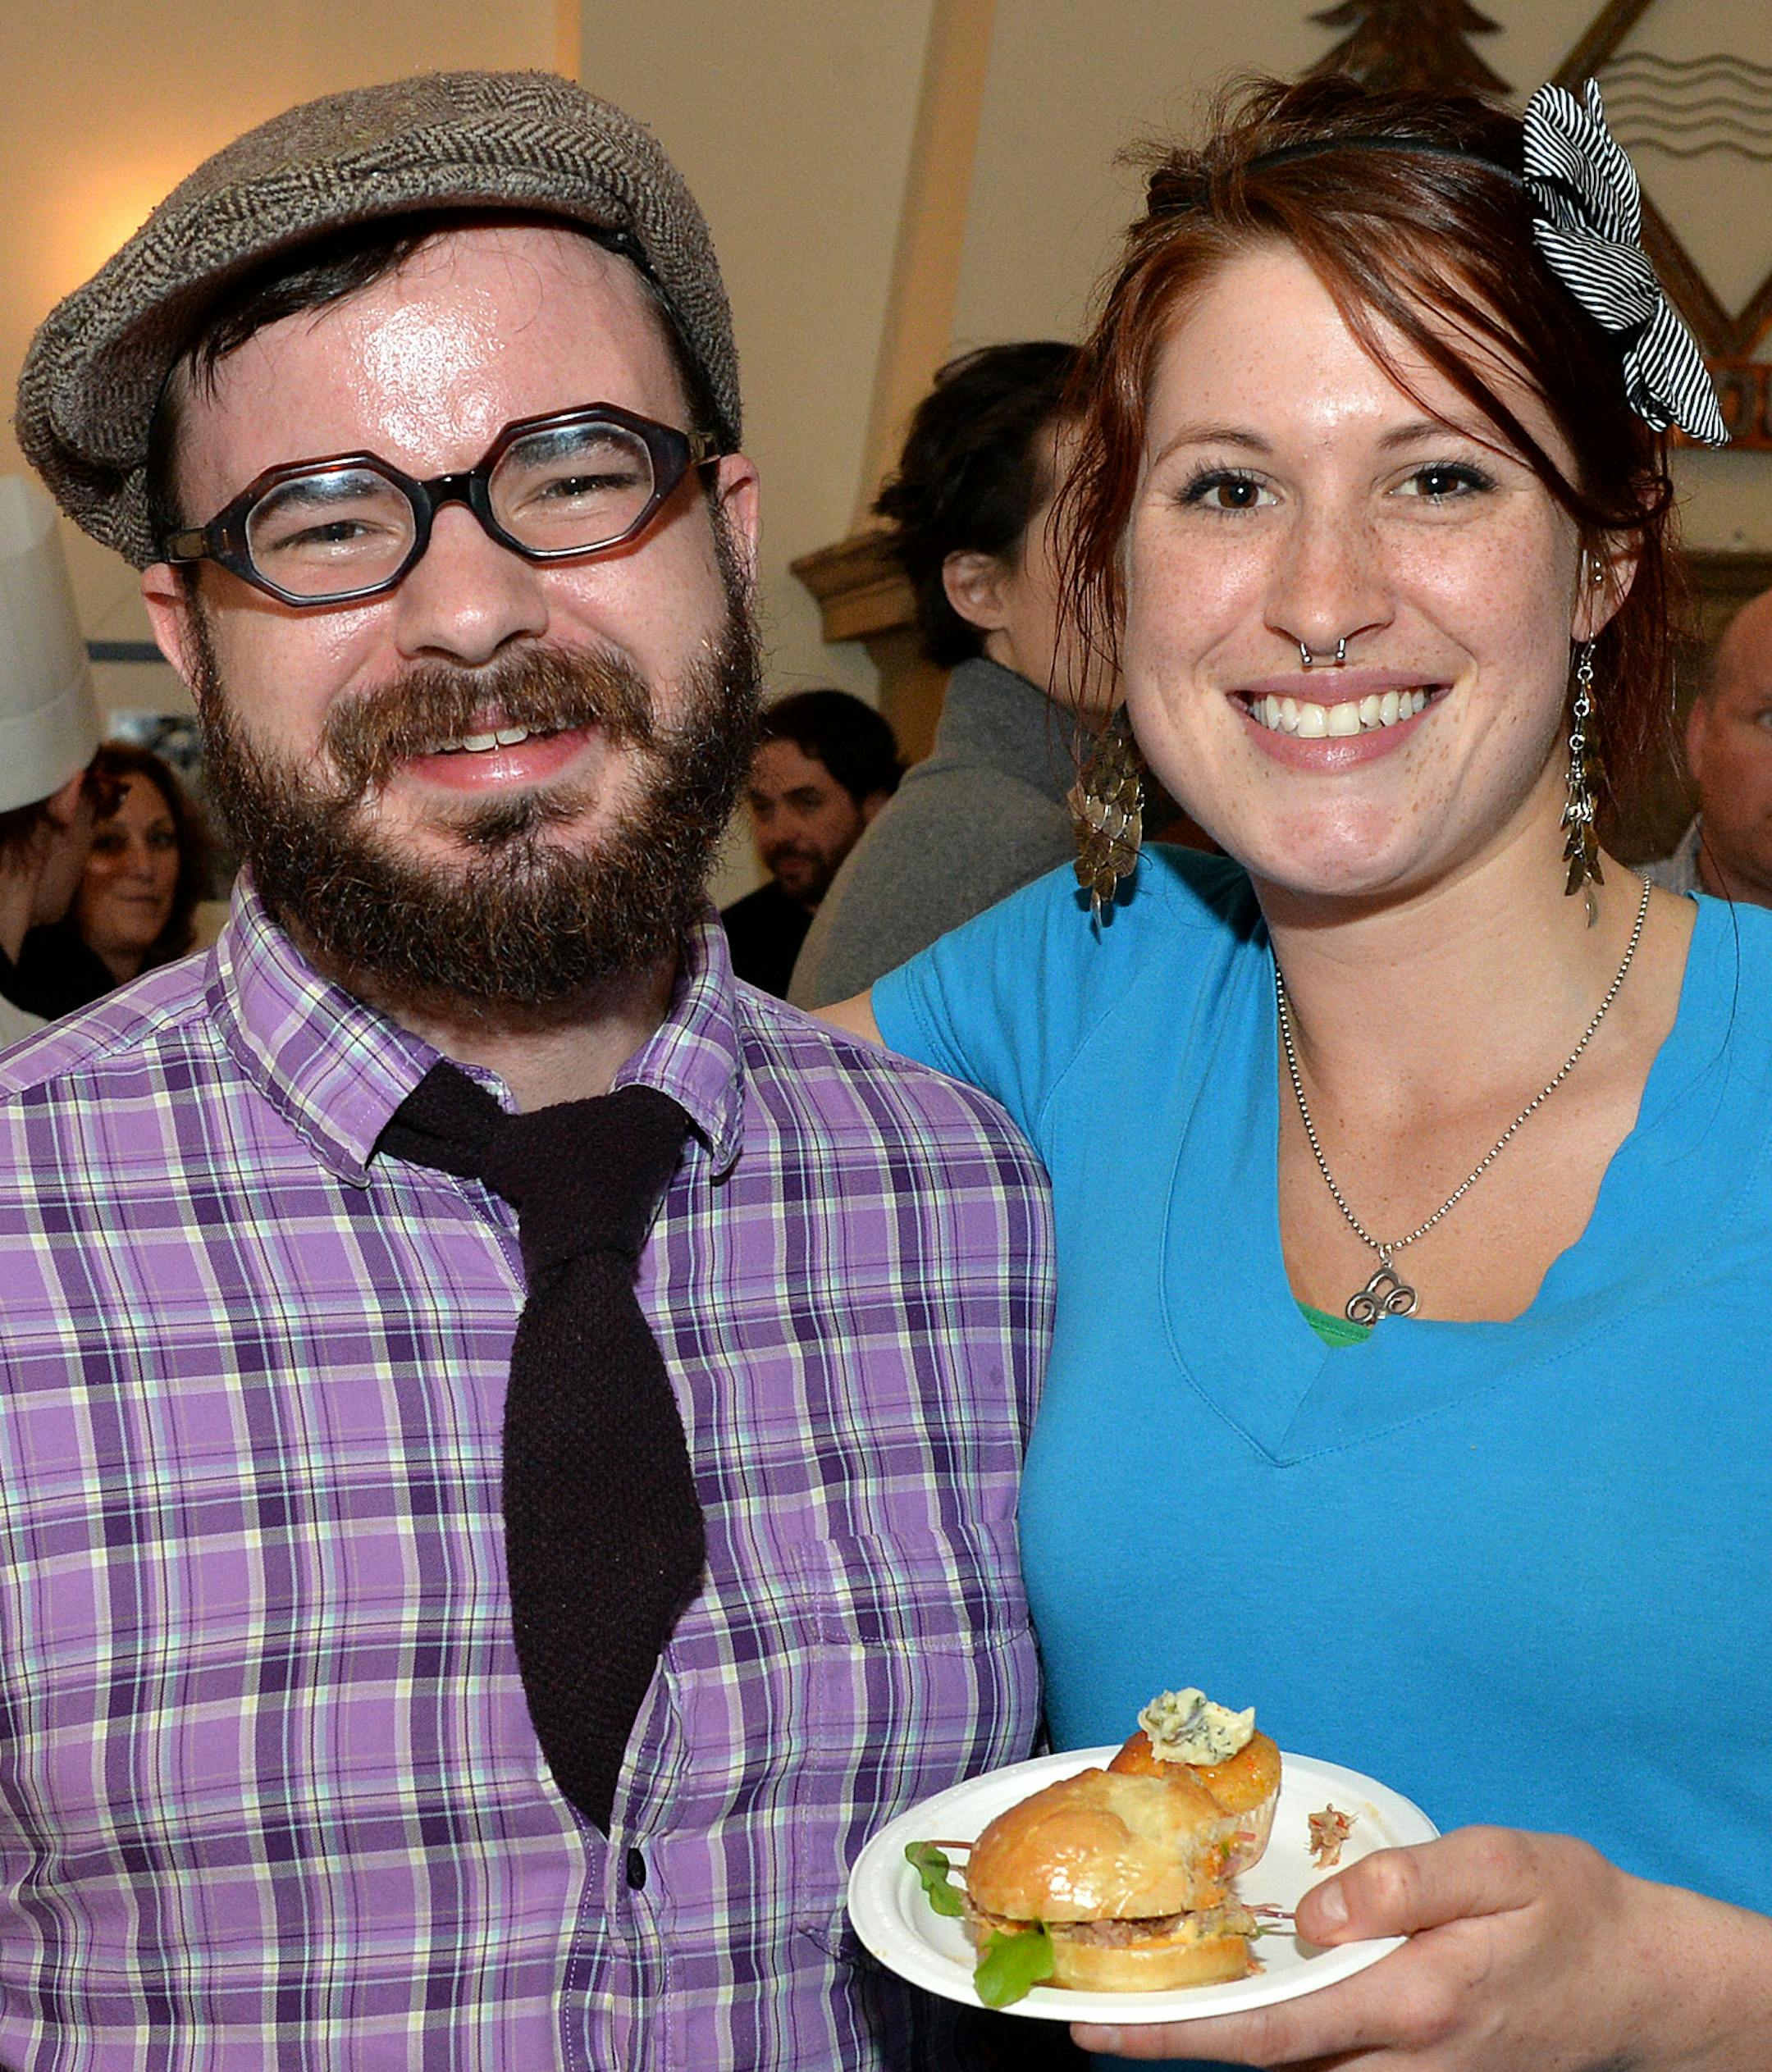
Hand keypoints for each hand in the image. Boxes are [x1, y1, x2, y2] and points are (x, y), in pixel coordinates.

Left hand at [1072, 1826, 1771, 2068]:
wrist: (1639, 1981)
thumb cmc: (1567, 1907)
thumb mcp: (1500, 1863)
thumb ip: (1403, 1884)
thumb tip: (1314, 1914)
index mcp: (1414, 2000)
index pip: (1274, 2031)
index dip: (1181, 2034)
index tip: (1103, 2026)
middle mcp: (1404, 2058)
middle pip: (1267, 2062)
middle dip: (1172, 2044)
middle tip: (1085, 2014)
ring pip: (1292, 2069)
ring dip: (1213, 2042)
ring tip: (1132, 1996)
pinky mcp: (1417, 2070)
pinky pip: (1325, 2063)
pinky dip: (1266, 2039)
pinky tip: (1223, 2000)